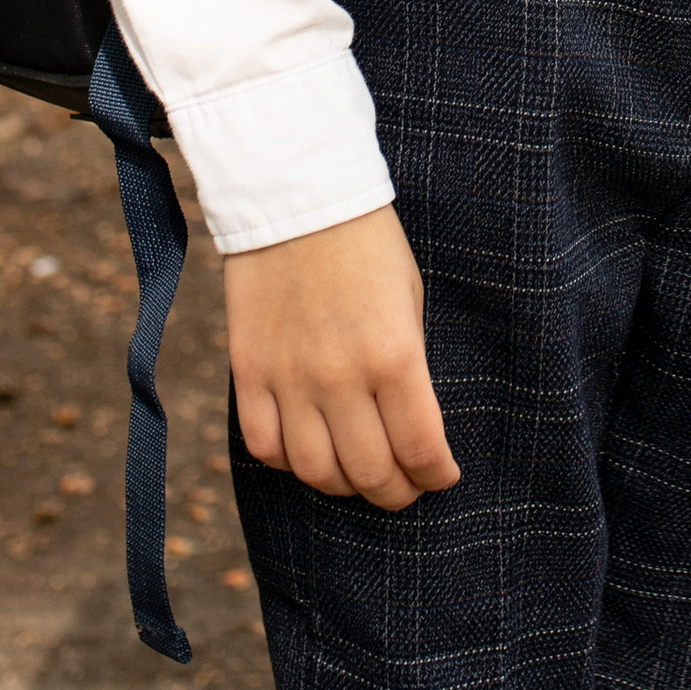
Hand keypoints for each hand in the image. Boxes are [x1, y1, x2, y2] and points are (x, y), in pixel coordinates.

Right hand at [225, 208, 460, 508]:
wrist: (298, 198)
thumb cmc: (368, 244)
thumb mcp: (410, 300)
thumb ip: (408, 367)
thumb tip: (410, 428)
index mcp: (393, 356)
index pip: (420, 449)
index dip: (436, 475)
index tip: (442, 475)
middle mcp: (340, 377)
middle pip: (369, 473)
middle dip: (396, 491)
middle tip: (405, 486)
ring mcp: (289, 378)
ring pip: (315, 471)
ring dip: (343, 486)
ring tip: (358, 474)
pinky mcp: (249, 372)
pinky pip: (264, 446)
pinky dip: (288, 462)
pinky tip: (308, 449)